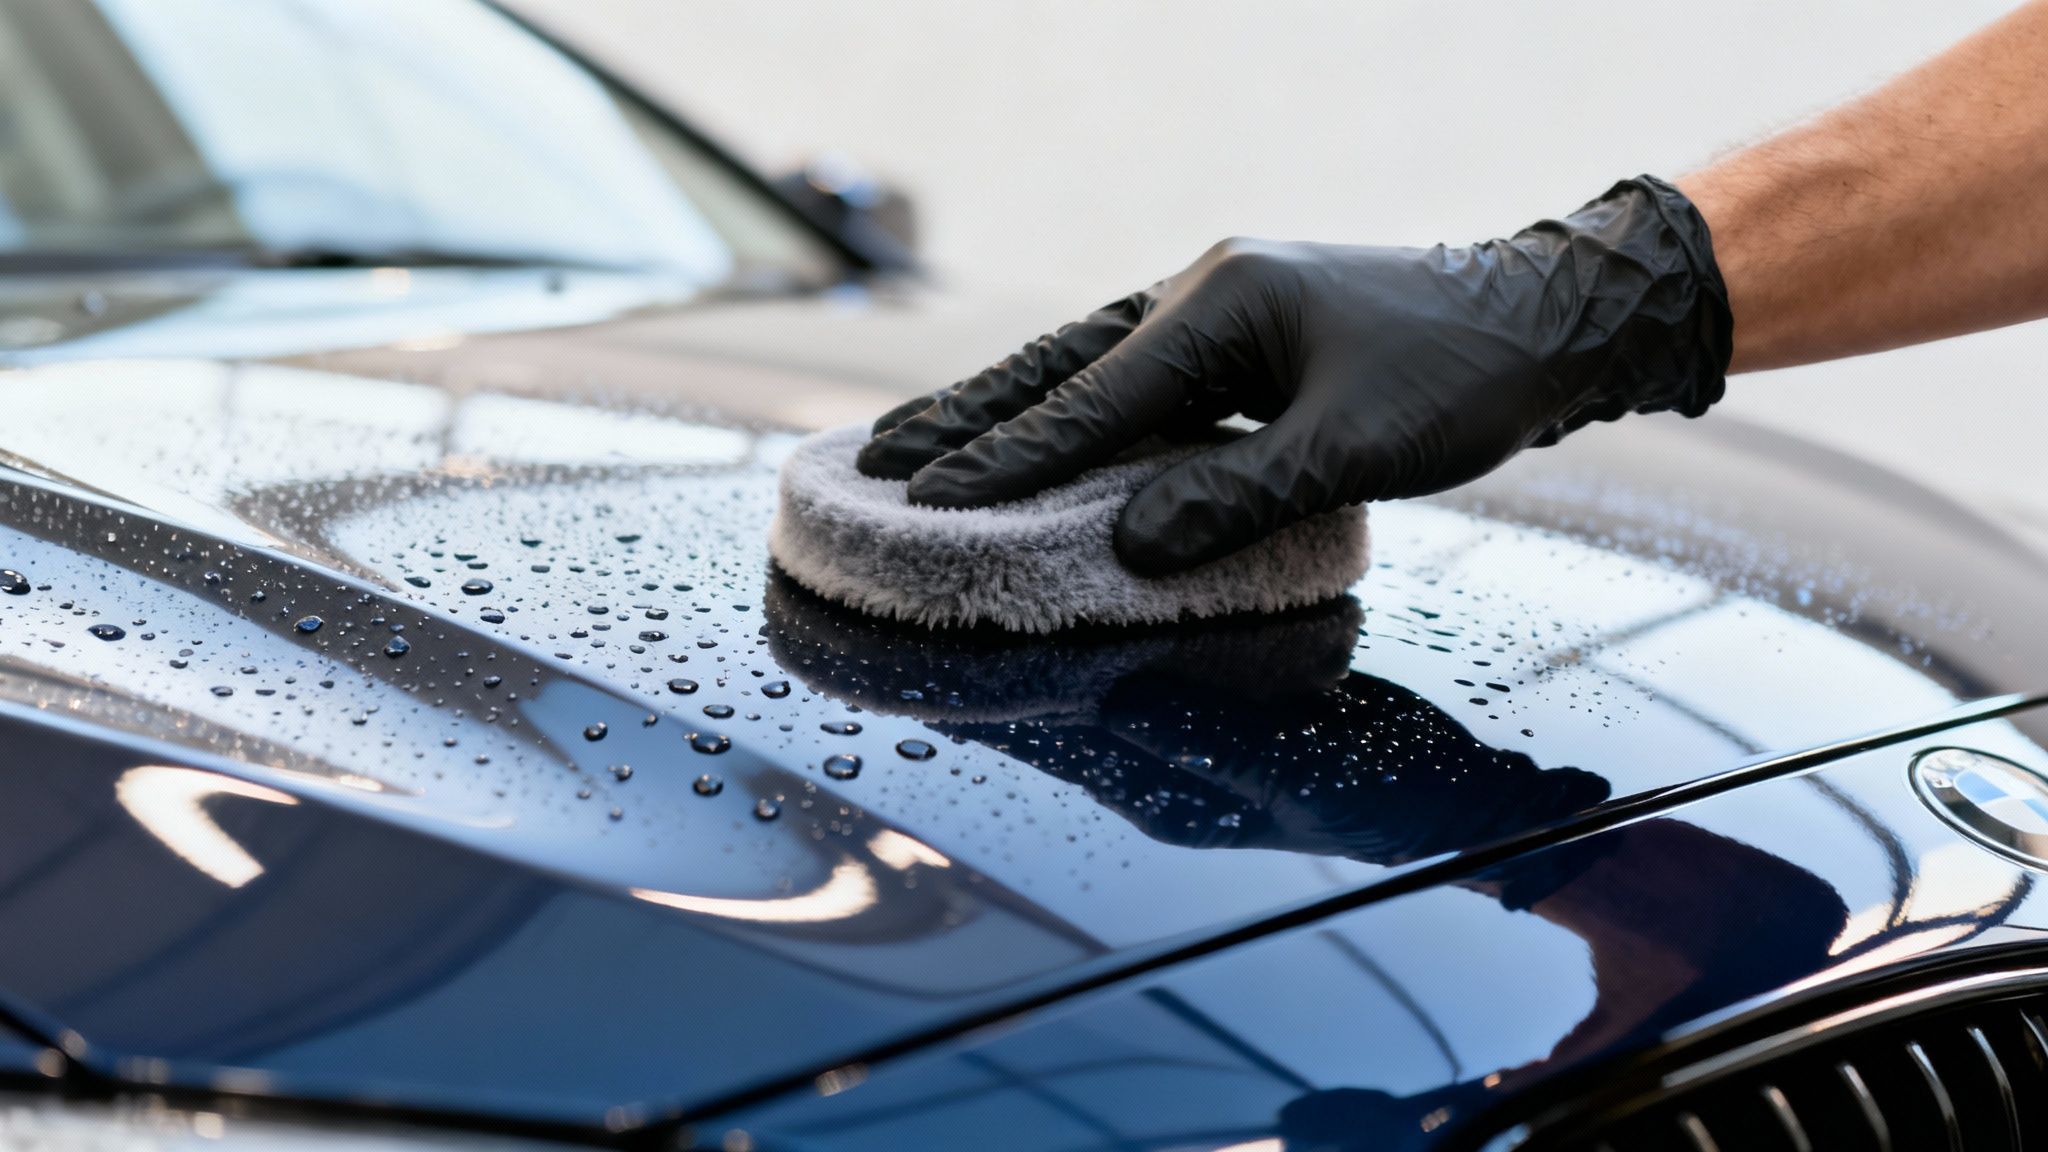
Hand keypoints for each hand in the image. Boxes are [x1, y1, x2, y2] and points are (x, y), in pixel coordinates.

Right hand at [858, 176, 1730, 574]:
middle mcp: (1204, 296)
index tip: (925, 500)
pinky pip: (1134, 380)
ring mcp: (1223, 313)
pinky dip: (1076, 412)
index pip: (1089, 402)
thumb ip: (1239, 496)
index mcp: (1219, 306)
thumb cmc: (1461, 373)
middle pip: (1059, 366)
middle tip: (878, 458)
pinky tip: (1048, 439)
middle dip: (969, 418)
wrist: (1549, 318)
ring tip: (928, 445)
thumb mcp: (1355, 445)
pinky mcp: (1247, 339)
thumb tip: (1128, 546)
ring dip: (1010, 410)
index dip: (1005, 460)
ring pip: (1088, 367)